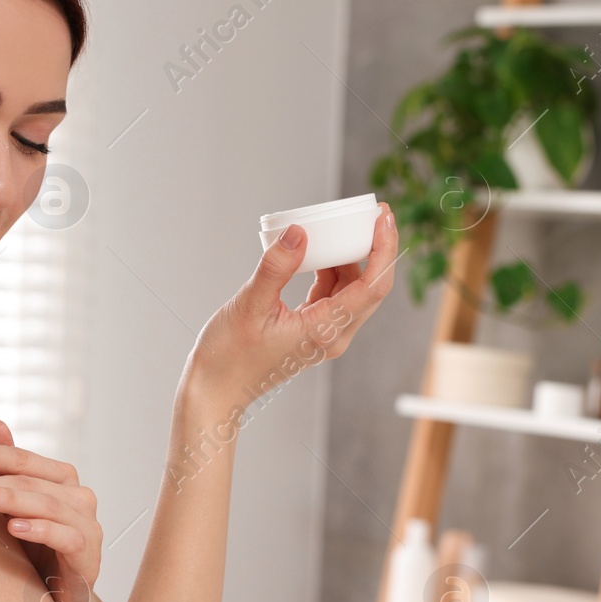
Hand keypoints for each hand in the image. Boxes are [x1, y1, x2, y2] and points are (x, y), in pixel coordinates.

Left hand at [0, 419, 100, 601]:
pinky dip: (40, 530)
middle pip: (32, 481)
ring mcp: (88, 525)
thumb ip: (7, 470)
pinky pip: (66, 536)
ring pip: (47, 504)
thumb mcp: (15, 509)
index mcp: (62, 480)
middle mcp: (79, 497)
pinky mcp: (89, 555)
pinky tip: (15, 528)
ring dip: (8, 500)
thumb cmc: (36, 551)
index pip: (26, 459)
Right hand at [188, 202, 397, 409]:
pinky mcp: (313, 331)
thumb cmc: (229, 355)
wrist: (216, 390)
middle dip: (377, 248)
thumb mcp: (249, 306)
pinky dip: (331, 270)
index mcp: (325, 331)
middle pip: (372, 287)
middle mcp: (334, 336)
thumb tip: (300, 232)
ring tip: (344, 225)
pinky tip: (318, 250)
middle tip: (375, 211)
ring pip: (353, 290)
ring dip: (352, 258)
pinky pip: (333, 295)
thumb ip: (276, 268)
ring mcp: (325, 335)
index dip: (384, 248)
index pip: (373, 286)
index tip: (383, 216)